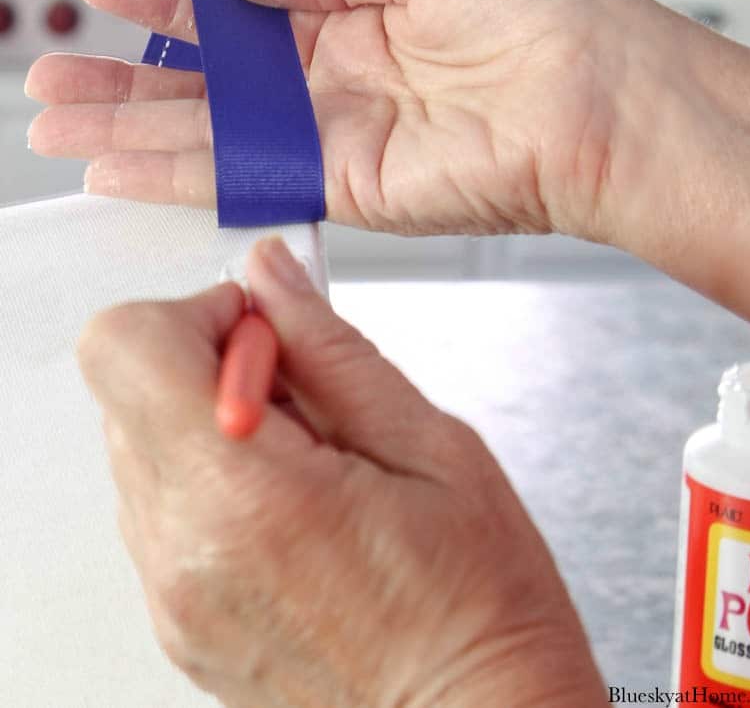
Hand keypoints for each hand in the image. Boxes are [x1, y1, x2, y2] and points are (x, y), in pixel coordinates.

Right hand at [28, 0, 664, 240]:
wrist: (593, 95)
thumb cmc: (539, 8)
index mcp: (356, 11)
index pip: (240, 11)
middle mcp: (339, 81)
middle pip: (214, 84)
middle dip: (130, 81)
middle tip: (54, 81)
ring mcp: (338, 139)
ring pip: (216, 138)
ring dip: (133, 133)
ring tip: (57, 126)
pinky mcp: (348, 189)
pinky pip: (250, 177)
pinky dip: (182, 175)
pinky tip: (120, 168)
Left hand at [77, 237, 605, 707]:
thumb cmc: (478, 602)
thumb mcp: (430, 445)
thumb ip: (332, 348)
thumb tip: (274, 276)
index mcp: (251, 496)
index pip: (129, 347)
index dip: (196, 313)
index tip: (267, 331)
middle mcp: (187, 551)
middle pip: (129, 389)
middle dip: (211, 361)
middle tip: (302, 394)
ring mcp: (172, 592)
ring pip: (143, 444)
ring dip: (213, 421)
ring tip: (308, 459)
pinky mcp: (179, 616)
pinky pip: (162, 506)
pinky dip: (214, 477)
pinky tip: (293, 503)